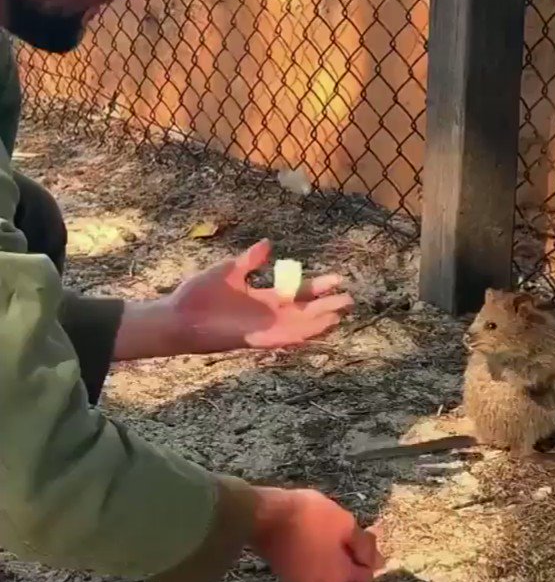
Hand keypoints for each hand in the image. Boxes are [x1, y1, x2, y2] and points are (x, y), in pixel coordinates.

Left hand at [163, 238, 352, 354]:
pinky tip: (319, 326)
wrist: (178, 315)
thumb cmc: (199, 294)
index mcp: (262, 298)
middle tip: (348, 298)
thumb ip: (251, 260)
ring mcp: (263, 327)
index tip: (337, 278)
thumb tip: (268, 243)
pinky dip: (302, 332)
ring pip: (299, 325)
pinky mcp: (256, 338)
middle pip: (304, 310)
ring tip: (340, 313)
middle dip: (325, 305)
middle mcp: (267, 314)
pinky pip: (285, 337)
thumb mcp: (229, 269)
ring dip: (319, 320)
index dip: (317, 286)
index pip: (296, 292)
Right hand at [251, 486, 383, 581]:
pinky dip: (315, 558)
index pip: (366, 577)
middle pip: (346, 579)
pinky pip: (309, 570)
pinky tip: (311, 537)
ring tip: (329, 532)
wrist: (263, 515)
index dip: (369, 556)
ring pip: (326, 574)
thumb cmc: (308, 516)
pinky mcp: (285, 574)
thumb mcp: (344, 522)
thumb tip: (380, 561)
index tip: (365, 537)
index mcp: (338, 578)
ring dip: (332, 558)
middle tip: (347, 532)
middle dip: (351, 558)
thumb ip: (364, 544)